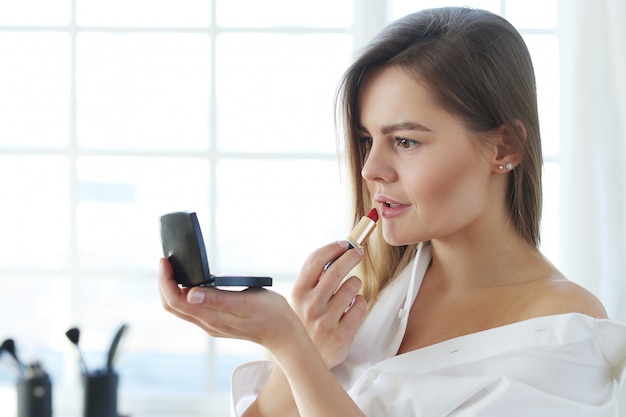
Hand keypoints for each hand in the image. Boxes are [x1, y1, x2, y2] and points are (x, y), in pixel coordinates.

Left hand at [158, 259, 299, 349]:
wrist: (283, 334)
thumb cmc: (270, 314)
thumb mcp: (247, 301)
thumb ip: (218, 298)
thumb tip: (190, 293)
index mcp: (212, 317)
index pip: (176, 300)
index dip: (166, 281)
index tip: (165, 262)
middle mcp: (208, 323)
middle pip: (173, 305)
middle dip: (164, 283)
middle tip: (166, 261)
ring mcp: (212, 324)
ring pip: (180, 308)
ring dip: (173, 288)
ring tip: (174, 268)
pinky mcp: (217, 321)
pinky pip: (191, 309)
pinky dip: (184, 293)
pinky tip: (190, 281)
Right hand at [291, 241, 367, 367]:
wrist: (303, 360)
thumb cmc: (306, 322)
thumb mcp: (301, 300)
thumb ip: (315, 279)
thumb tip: (338, 251)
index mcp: (298, 293)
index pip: (315, 260)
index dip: (332, 248)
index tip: (344, 243)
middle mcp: (310, 306)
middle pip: (336, 269)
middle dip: (351, 256)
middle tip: (358, 252)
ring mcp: (325, 321)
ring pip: (352, 287)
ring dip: (355, 283)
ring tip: (350, 290)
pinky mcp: (341, 335)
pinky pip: (360, 306)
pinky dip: (360, 303)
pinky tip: (353, 308)